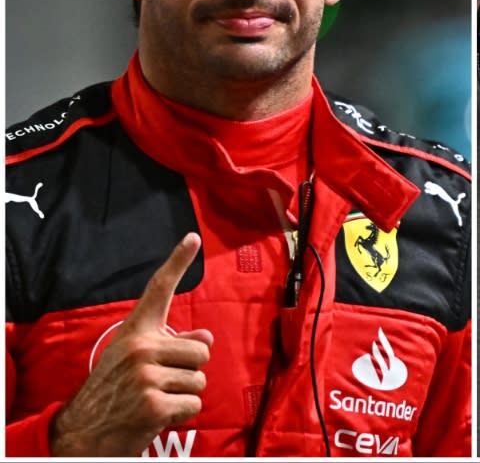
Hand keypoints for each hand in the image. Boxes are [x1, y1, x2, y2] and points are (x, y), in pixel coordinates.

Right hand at [50, 233, 213, 456]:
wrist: (82, 433)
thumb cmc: (115, 394)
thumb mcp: (137, 363)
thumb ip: (172, 347)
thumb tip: (205, 339)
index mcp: (135, 333)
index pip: (158, 290)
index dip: (177, 262)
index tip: (192, 237)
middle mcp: (140, 348)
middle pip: (201, 353)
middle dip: (189, 372)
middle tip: (159, 385)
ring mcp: (145, 376)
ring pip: (200, 380)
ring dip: (183, 395)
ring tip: (154, 400)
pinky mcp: (152, 404)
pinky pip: (193, 404)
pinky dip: (181, 415)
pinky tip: (156, 416)